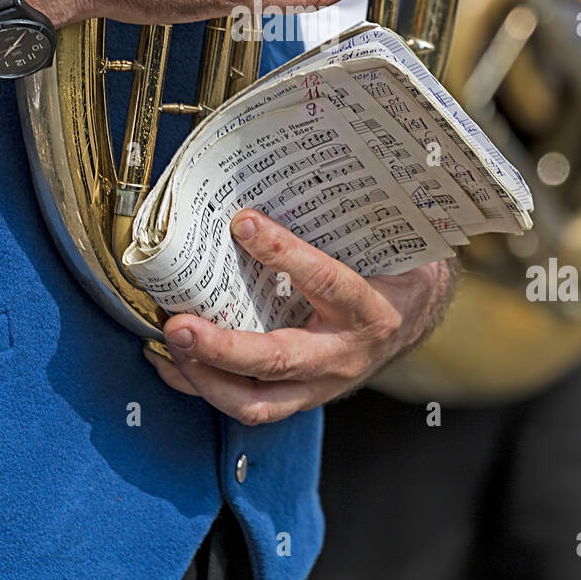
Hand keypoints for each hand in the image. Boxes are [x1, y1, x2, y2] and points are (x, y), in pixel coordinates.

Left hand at [145, 209, 453, 422]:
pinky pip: (246, 405)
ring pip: (257, 401)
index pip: (328, 282)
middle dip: (222, 346)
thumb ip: (347, 222)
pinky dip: (202, 386)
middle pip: (280, 359)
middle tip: (179, 324)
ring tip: (172, 343)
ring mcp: (319, 385)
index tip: (244, 223)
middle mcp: (344, 354)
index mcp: (370, 309)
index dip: (286, 253)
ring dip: (206, 376)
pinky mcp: (297, 398)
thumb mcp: (383, 246)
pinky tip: (170, 362)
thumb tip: (300, 174)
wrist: (411, 319)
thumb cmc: (389, 274)